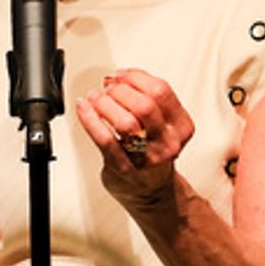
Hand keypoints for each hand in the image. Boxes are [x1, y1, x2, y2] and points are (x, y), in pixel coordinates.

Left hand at [76, 69, 193, 207]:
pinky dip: (90, 119)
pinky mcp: (123, 167)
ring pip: (126, 122)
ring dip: (105, 103)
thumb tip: (120, 77)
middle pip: (145, 105)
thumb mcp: (162, 123)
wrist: (151, 191)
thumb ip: (147, 98)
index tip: (122, 75)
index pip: (161, 91)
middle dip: (121, 90)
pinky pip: (105, 139)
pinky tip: (84, 108)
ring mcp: (146, 157)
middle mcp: (167, 142)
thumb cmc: (153, 152)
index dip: (137, 77)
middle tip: (109, 88)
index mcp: (180, 126)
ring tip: (96, 98)